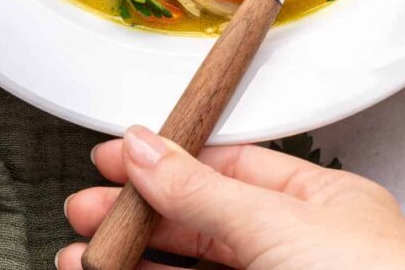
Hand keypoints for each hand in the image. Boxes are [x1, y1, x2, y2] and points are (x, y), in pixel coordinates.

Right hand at [58, 125, 404, 269]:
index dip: (169, 159)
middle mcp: (299, 249)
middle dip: (140, 214)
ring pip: (194, 269)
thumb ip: (206, 191)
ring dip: (136, 261)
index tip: (118, 158)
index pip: (229, 166)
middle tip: (87, 212)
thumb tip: (148, 147)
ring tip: (85, 258)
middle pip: (203, 220)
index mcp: (319, 203)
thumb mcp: (281, 226)